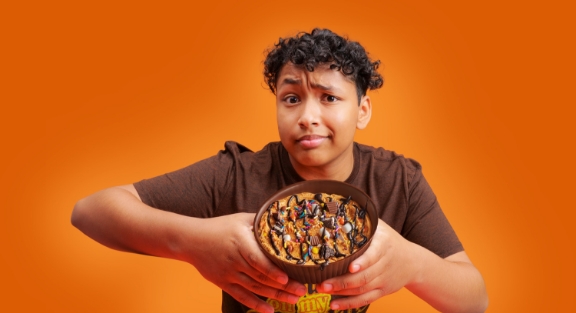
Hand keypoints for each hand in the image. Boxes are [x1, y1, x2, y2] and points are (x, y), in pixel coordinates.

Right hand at [184, 213, 306, 312]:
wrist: (191, 240)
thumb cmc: (219, 227)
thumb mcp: (240, 219)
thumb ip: (261, 222)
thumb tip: (284, 220)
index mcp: (240, 243)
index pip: (257, 259)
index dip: (272, 270)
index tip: (286, 278)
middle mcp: (235, 260)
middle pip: (261, 277)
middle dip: (283, 286)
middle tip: (302, 291)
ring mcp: (229, 274)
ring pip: (254, 288)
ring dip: (275, 296)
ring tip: (293, 300)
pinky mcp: (223, 283)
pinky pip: (241, 296)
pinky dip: (255, 304)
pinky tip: (269, 311)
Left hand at [316, 219, 418, 309]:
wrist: (413, 261)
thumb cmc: (389, 240)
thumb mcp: (379, 226)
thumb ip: (362, 220)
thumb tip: (336, 207)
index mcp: (384, 244)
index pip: (374, 255)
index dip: (363, 262)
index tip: (351, 266)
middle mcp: (385, 264)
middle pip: (364, 276)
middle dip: (342, 281)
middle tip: (322, 283)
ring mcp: (384, 280)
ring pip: (362, 289)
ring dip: (341, 292)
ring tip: (323, 290)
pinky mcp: (382, 291)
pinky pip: (365, 300)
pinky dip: (349, 304)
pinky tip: (333, 305)